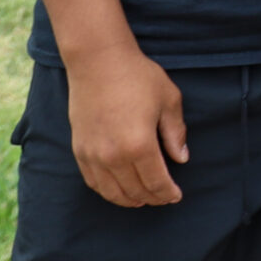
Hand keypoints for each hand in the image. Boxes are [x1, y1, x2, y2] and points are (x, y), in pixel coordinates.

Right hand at [66, 46, 188, 207]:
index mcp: (139, 145)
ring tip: (143, 199)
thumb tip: (181, 158)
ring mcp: (93, 154)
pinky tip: (118, 189)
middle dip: (153, 198)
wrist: (98, 61)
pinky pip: (93, 181)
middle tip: (163, 197)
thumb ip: (176, 133)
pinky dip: (108, 191)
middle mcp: (114, 155)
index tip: (176, 196)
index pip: (157, 182)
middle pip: (136, 191)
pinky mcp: (79, 149)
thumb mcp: (168, 100)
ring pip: (112, 192)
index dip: (168, 193)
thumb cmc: (138, 77)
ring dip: (130, 200)